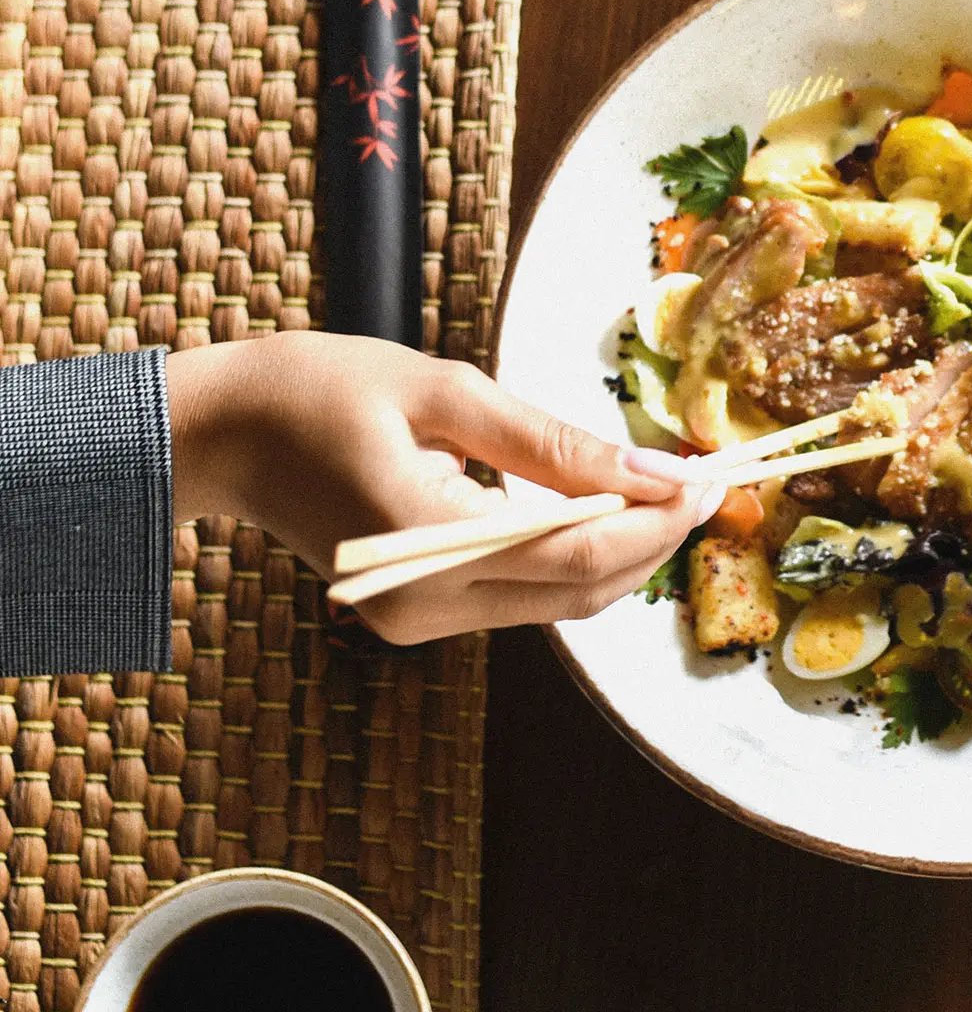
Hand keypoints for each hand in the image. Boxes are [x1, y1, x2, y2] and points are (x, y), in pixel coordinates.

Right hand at [166, 331, 722, 643]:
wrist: (220, 434)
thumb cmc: (319, 390)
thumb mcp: (446, 392)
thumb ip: (555, 443)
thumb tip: (654, 474)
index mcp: (423, 545)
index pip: (579, 556)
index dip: (658, 522)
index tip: (710, 476)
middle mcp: (423, 606)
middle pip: (583, 593)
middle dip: (656, 540)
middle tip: (705, 479)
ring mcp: (418, 621)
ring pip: (563, 603)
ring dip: (625, 552)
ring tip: (666, 488)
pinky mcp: (420, 615)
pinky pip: (526, 594)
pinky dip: (578, 556)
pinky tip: (604, 508)